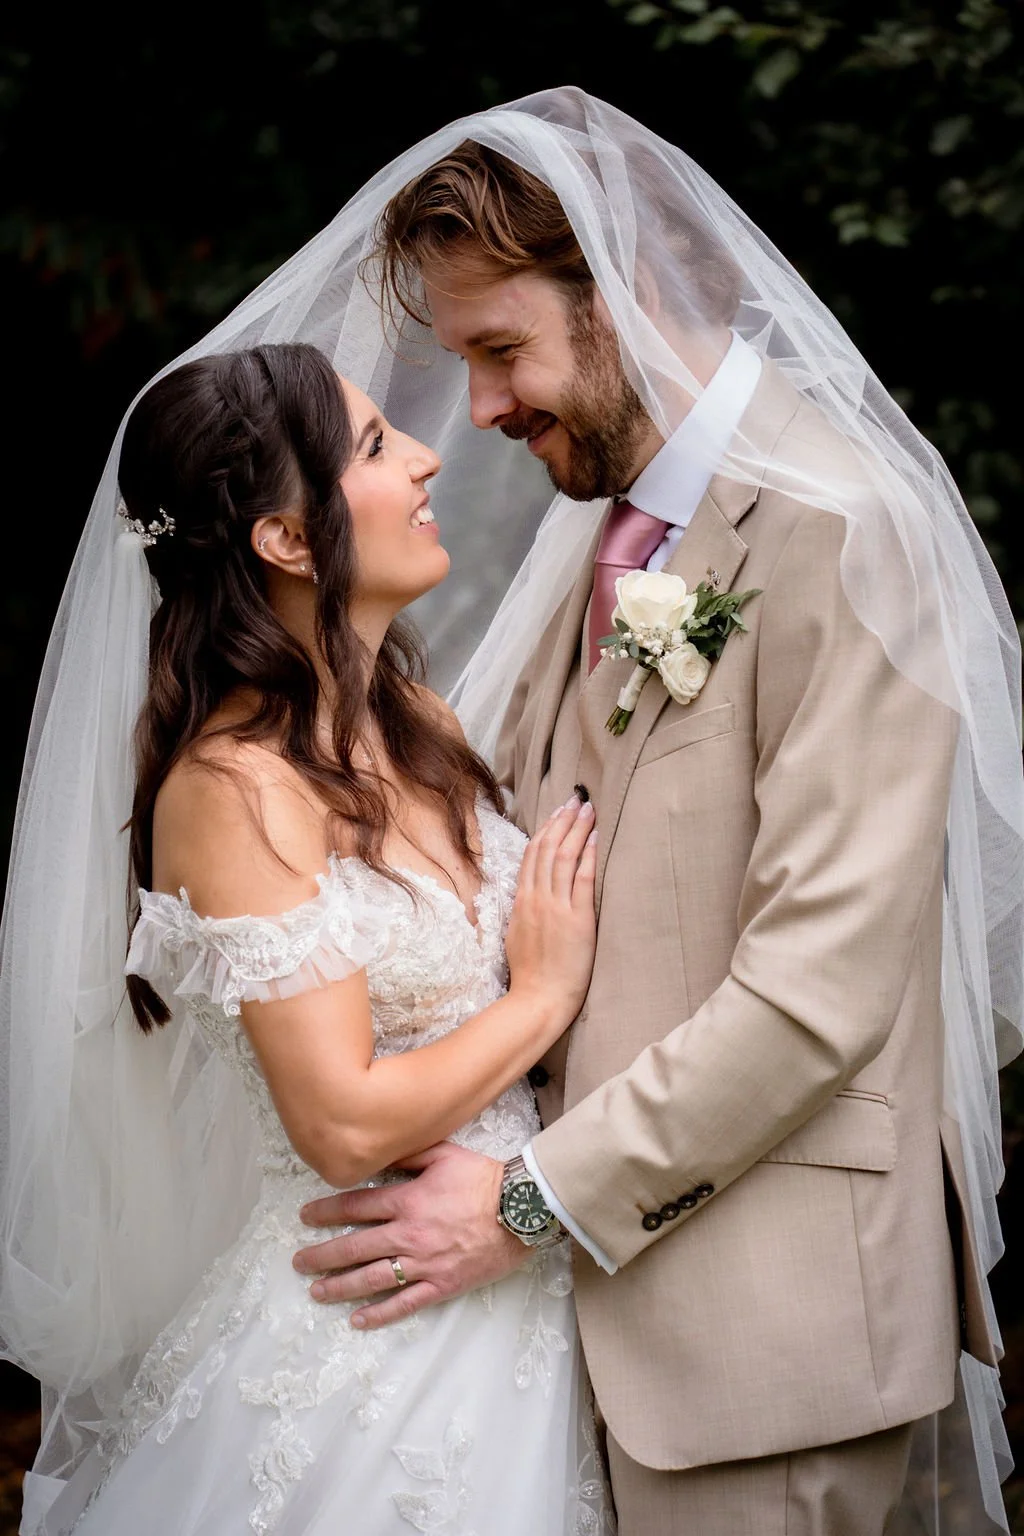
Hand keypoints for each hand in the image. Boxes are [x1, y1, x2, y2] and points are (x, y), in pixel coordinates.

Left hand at [292, 1141, 526, 1328]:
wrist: (521, 1211)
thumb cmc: (484, 1180)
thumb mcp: (444, 1154)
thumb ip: (409, 1155)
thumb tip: (381, 1153)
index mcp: (407, 1201)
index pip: (356, 1207)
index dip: (327, 1211)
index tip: (305, 1217)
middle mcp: (408, 1235)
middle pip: (355, 1247)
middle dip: (322, 1255)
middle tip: (299, 1262)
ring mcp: (423, 1264)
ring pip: (372, 1279)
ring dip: (340, 1286)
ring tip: (317, 1291)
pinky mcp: (441, 1285)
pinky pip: (404, 1304)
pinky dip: (379, 1314)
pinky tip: (357, 1320)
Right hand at [506, 795, 596, 1028]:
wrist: (537, 1000)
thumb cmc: (531, 975)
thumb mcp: (518, 936)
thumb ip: (525, 912)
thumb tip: (529, 896)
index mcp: (522, 902)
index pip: (533, 856)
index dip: (546, 830)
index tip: (557, 812)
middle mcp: (537, 899)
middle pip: (548, 849)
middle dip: (563, 821)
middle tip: (576, 799)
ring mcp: (556, 908)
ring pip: (564, 857)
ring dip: (577, 830)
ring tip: (588, 809)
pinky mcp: (577, 920)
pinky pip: (583, 880)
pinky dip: (589, 856)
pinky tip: (596, 838)